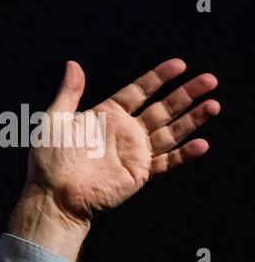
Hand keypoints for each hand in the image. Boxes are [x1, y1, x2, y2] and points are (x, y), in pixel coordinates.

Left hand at [8, 58, 219, 261]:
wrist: (53, 197)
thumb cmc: (49, 161)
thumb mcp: (54, 121)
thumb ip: (69, 93)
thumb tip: (73, 64)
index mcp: (106, 115)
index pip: (139, 91)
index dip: (159, 77)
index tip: (180, 65)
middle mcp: (125, 131)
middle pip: (163, 108)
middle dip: (186, 94)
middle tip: (209, 80)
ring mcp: (134, 152)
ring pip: (171, 131)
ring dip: (193, 119)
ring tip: (213, 105)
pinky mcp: (139, 172)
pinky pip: (167, 161)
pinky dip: (184, 154)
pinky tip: (202, 144)